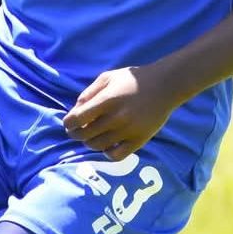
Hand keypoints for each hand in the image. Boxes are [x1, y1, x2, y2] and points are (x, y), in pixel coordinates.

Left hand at [62, 65, 179, 160]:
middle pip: (84, 135)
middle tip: (77, 131)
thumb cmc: (132, 80)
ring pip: (97, 146)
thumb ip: (88, 93)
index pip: (76, 119)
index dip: (68, 123)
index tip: (69, 123)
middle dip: (76, 134)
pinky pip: (116, 155)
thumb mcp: (107, 78)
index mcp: (107, 100)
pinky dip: (107, 153)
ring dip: (90, 143)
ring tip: (92, 136)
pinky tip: (107, 144)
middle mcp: (117, 117)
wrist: (164, 86)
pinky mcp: (139, 140)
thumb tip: (74, 111)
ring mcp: (128, 131)